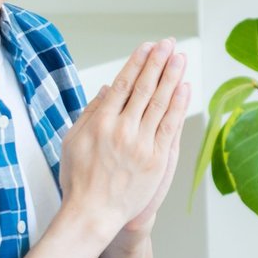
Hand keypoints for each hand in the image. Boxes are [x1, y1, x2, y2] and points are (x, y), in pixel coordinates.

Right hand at [60, 39, 190, 237]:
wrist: (93, 213)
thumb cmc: (79, 179)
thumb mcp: (73, 141)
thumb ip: (91, 112)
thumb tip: (108, 88)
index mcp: (100, 122)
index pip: (123, 85)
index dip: (137, 64)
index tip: (147, 47)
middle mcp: (122, 130)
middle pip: (144, 89)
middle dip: (158, 63)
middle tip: (169, 44)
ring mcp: (141, 144)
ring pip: (160, 103)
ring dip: (171, 77)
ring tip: (180, 58)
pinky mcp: (156, 159)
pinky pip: (170, 126)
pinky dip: (178, 105)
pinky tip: (184, 88)